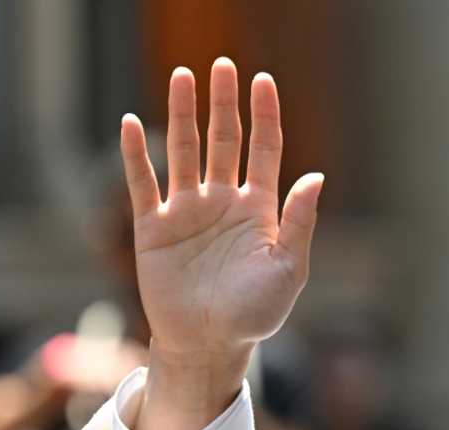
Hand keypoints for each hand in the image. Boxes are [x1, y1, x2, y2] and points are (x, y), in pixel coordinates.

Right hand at [121, 58, 322, 364]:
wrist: (210, 345)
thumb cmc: (256, 313)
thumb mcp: (288, 269)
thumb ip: (299, 222)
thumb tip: (316, 177)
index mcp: (259, 210)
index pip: (264, 151)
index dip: (264, 116)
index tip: (262, 82)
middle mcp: (224, 203)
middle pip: (223, 141)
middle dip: (224, 104)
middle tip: (222, 66)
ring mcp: (188, 212)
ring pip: (184, 152)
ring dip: (184, 115)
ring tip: (183, 77)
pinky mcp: (154, 228)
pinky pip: (143, 184)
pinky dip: (136, 155)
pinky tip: (131, 124)